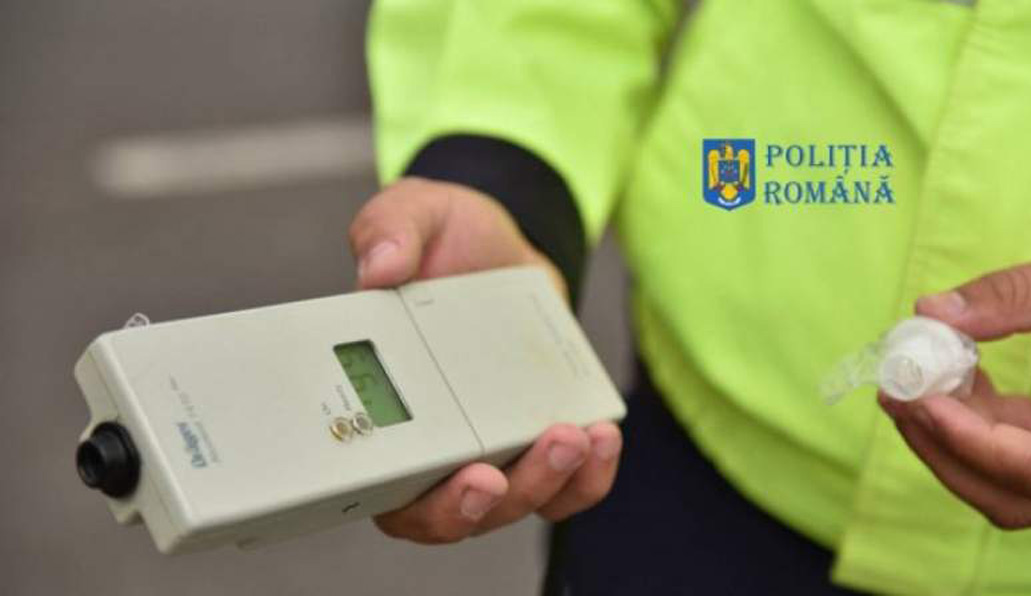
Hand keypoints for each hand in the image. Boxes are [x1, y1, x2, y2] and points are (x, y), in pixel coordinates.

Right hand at [349, 177, 621, 542]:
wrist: (504, 246)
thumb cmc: (445, 242)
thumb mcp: (414, 214)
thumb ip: (388, 230)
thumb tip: (380, 267)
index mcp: (384, 411)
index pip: (383, 487)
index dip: (416, 502)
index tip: (458, 475)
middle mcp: (432, 445)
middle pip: (448, 515)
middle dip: (480, 506)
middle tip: (499, 473)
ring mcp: (491, 449)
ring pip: (513, 505)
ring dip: (543, 485)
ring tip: (572, 438)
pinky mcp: (538, 440)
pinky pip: (568, 486)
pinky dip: (588, 477)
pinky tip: (602, 434)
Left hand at [880, 255, 1030, 528]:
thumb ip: (1023, 295)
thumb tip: (930, 310)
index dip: (972, 444)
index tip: (920, 401)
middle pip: (1011, 494)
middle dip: (942, 447)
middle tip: (892, 392)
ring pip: (1007, 481)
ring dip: (949, 435)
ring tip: (907, 378)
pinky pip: (1015, 448)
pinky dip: (973, 417)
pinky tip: (949, 370)